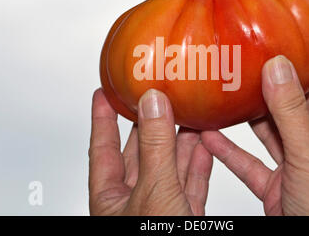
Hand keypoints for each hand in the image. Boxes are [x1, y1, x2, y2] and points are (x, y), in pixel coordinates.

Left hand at [89, 89, 212, 214]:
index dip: (103, 117)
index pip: (103, 147)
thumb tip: (154, 105)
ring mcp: (160, 208)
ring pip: (170, 166)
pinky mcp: (184, 215)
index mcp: (110, 197)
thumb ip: (156, 147)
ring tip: (189, 115)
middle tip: (156, 97)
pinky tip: (205, 147)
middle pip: (141, 152)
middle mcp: (133, 201)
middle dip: (151, 123)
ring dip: (181, 141)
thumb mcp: (154, 191)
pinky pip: (192, 184)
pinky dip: (199, 164)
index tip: (106, 93)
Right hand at [201, 33, 308, 214]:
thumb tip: (278, 66)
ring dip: (252, 115)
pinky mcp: (277, 185)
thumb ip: (291, 111)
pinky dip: (231, 150)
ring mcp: (299, 165)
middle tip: (260, 56)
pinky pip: (250, 161)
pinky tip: (211, 137)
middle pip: (303, 103)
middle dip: (283, 80)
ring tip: (232, 91)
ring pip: (273, 131)